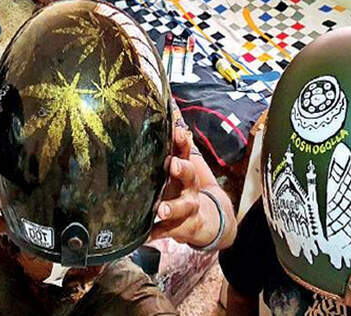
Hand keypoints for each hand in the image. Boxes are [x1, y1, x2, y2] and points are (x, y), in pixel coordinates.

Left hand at [149, 128, 221, 247]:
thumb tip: (167, 115)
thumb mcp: (182, 166)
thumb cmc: (183, 186)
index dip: (183, 142)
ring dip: (171, 208)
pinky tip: (144, 236)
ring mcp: (187, 208)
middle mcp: (189, 188)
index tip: (178, 133)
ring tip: (161, 210)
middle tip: (172, 164)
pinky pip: (166, 232)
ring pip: (182, 207)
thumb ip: (175, 146)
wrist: (207, 219)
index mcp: (186, 170)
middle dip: (182, 169)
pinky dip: (154, 234)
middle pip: (190, 176)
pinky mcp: (179, 227)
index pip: (186, 152)